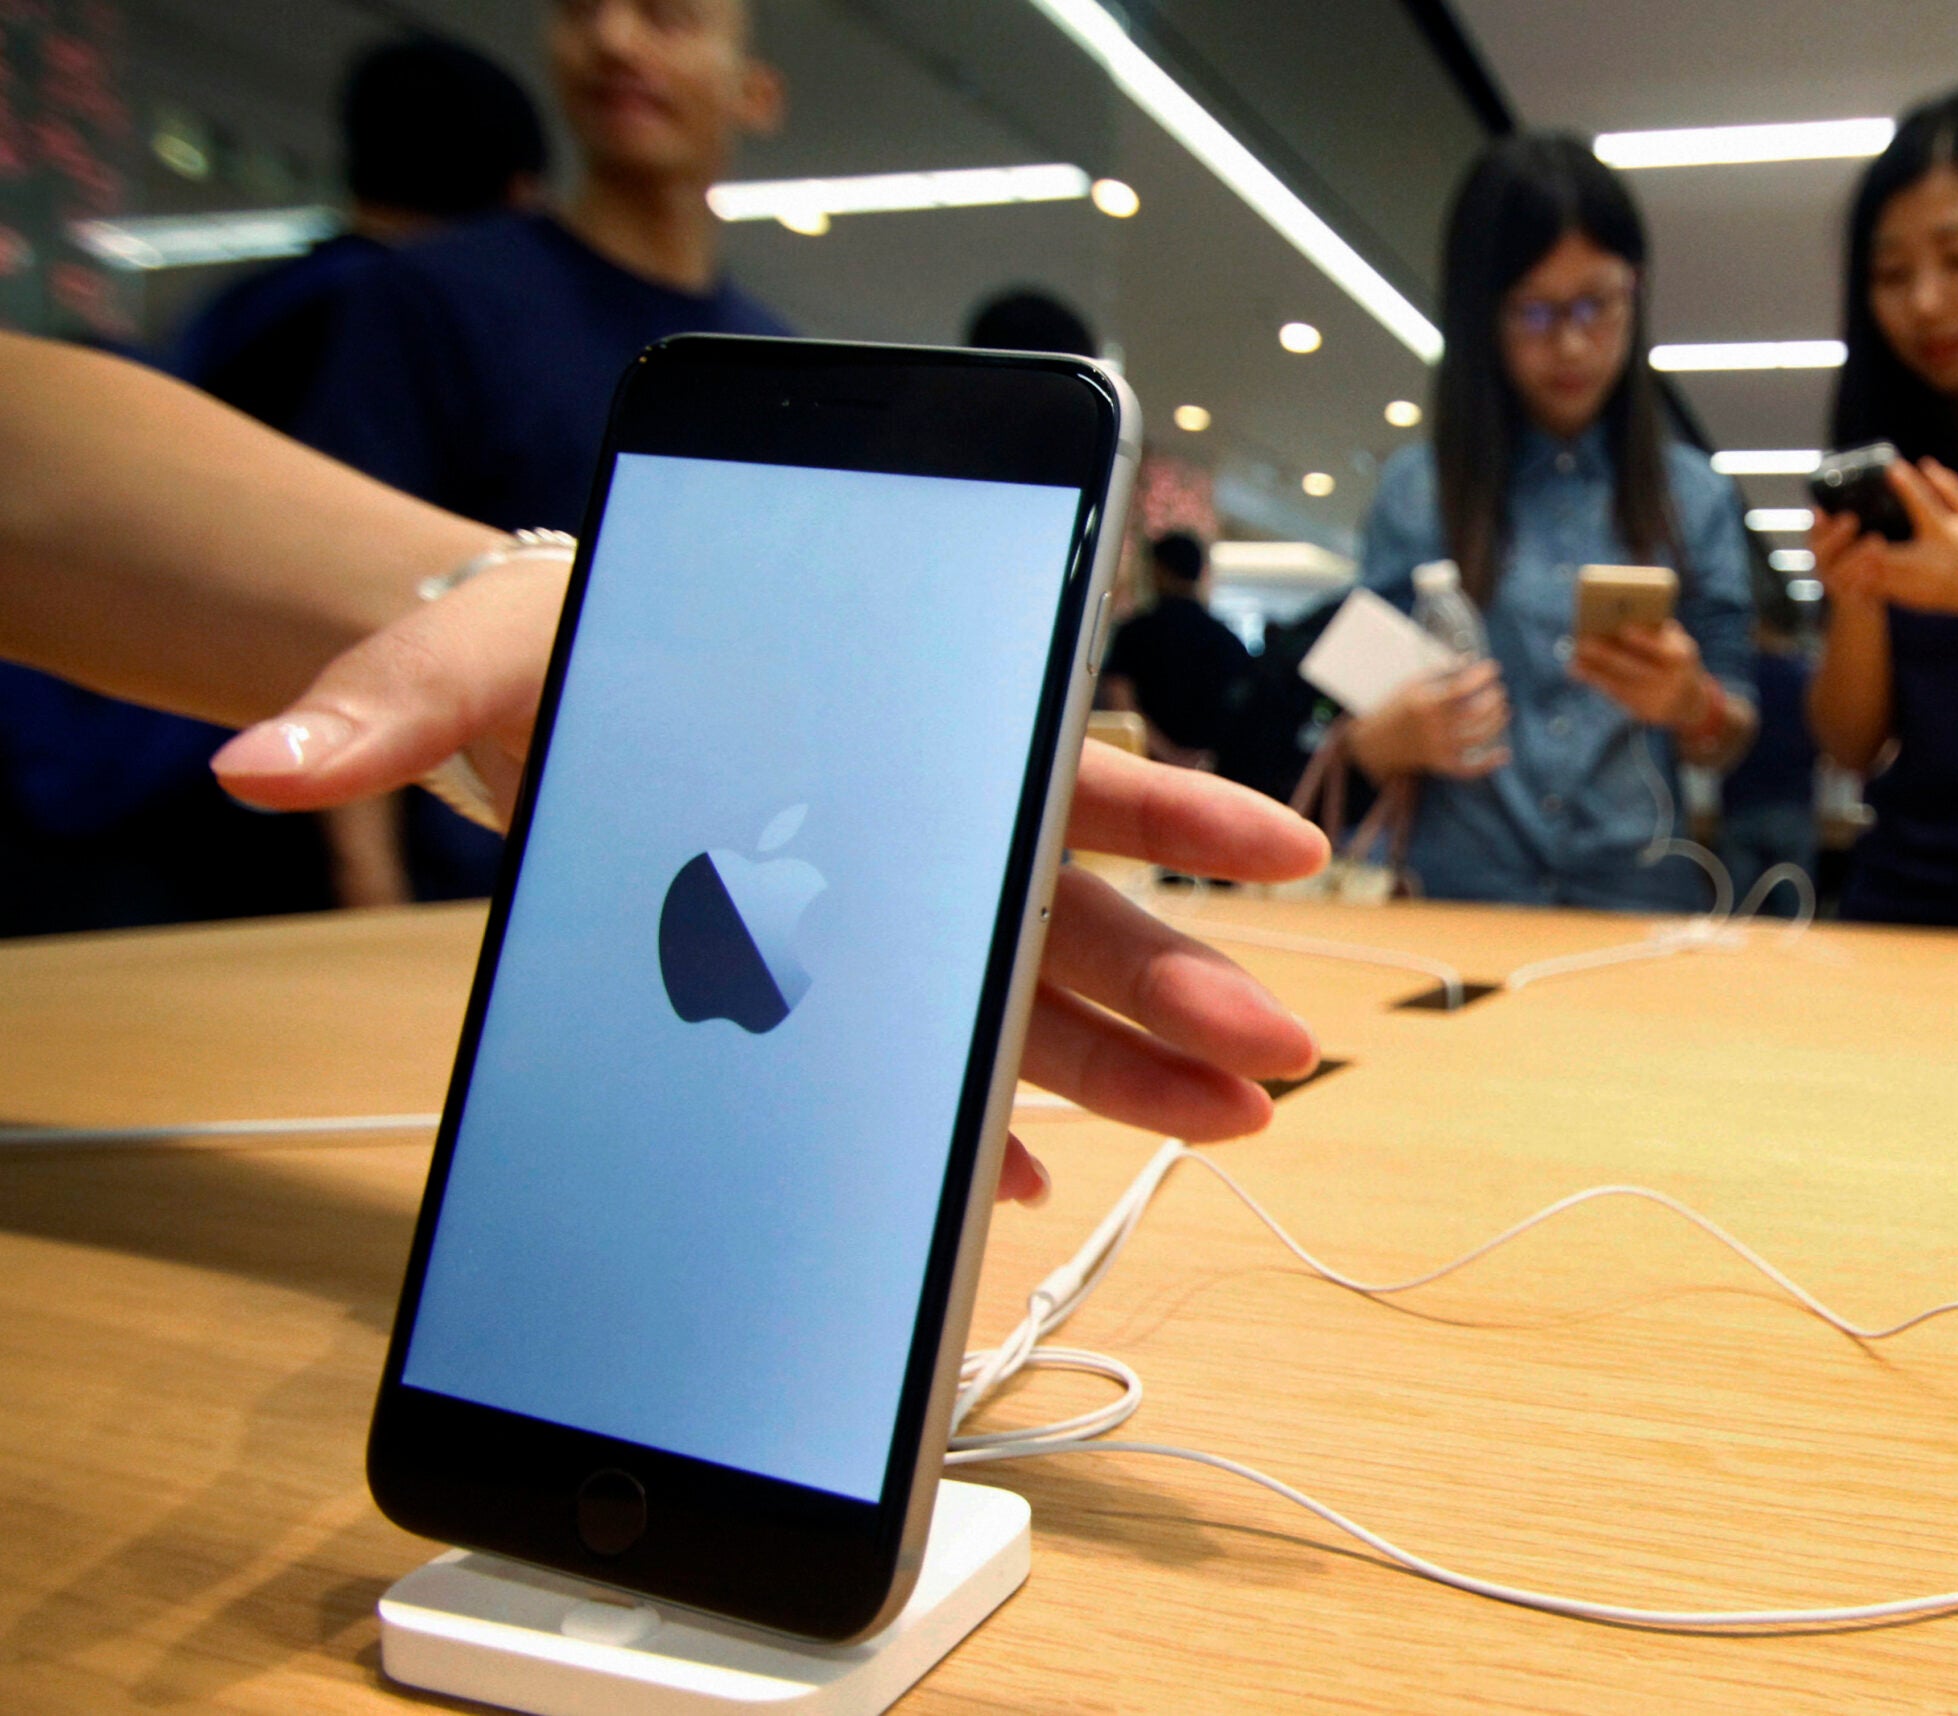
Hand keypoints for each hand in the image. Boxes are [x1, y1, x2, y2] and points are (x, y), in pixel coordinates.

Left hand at [214, 584, 1329, 1203]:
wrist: (501, 698)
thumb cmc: (539, 643)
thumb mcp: (465, 649)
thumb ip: (386, 694)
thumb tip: (262, 760)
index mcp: (880, 716)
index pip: (1053, 758)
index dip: (1179, 811)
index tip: (1287, 858)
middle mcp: (905, 817)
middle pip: (1064, 908)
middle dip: (1178, 983)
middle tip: (1272, 1056)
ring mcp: (878, 907)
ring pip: (1023, 996)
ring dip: (1125, 1071)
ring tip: (1226, 1133)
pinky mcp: (823, 980)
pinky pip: (924, 1057)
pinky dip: (971, 1120)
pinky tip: (1013, 1183)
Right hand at [1344, 658, 1510, 778]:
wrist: (1375, 743)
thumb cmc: (1395, 709)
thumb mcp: (1410, 685)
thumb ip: (1439, 672)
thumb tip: (1469, 660)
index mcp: (1425, 703)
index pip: (1462, 687)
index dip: (1482, 676)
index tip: (1492, 668)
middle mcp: (1433, 727)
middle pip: (1476, 712)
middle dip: (1493, 698)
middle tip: (1498, 690)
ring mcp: (1438, 748)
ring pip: (1479, 736)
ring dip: (1497, 720)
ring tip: (1503, 709)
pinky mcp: (1441, 765)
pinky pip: (1470, 768)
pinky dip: (1489, 763)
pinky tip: (1504, 752)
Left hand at [1570, 618, 1707, 727]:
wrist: (1689, 701)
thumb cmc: (1675, 660)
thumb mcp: (1676, 644)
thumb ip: (1655, 631)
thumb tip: (1619, 615)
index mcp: (1682, 658)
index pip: (1663, 650)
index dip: (1644, 640)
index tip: (1624, 628)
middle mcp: (1672, 682)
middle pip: (1635, 668)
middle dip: (1607, 656)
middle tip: (1583, 642)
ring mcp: (1657, 700)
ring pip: (1621, 684)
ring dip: (1594, 670)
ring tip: (1574, 657)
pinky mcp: (1643, 713)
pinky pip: (1616, 695)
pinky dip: (1596, 681)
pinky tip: (1578, 670)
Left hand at [1815, 459, 1957, 618]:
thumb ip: (1949, 488)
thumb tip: (1924, 462)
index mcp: (1947, 535)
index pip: (1925, 506)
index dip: (1908, 487)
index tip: (1891, 470)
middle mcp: (1933, 561)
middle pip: (1889, 552)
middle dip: (1863, 542)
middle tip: (1843, 521)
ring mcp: (1922, 584)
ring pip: (1879, 577)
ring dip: (1855, 563)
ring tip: (1839, 546)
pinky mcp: (1913, 599)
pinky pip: (1880, 591)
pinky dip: (1862, 580)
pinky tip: (1848, 568)